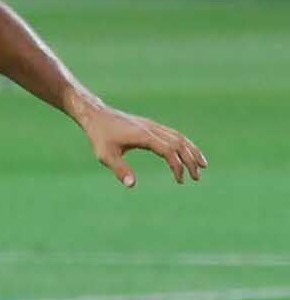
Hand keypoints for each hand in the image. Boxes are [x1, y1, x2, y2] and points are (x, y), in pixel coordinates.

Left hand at [79, 103, 205, 187]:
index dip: (177, 165)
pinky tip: (186, 153)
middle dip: (191, 160)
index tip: (180, 180)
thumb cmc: (99, 135)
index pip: (169, 151)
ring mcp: (152, 126)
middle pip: (179, 143)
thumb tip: (132, 185)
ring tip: (203, 165)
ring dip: (192, 150)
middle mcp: (152, 128)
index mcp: (144, 136)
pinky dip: (183, 144)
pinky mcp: (150, 126)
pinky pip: (173, 134)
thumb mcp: (105, 155)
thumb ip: (119, 169)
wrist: (96, 115)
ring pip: (179, 137)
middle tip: (197, 177)